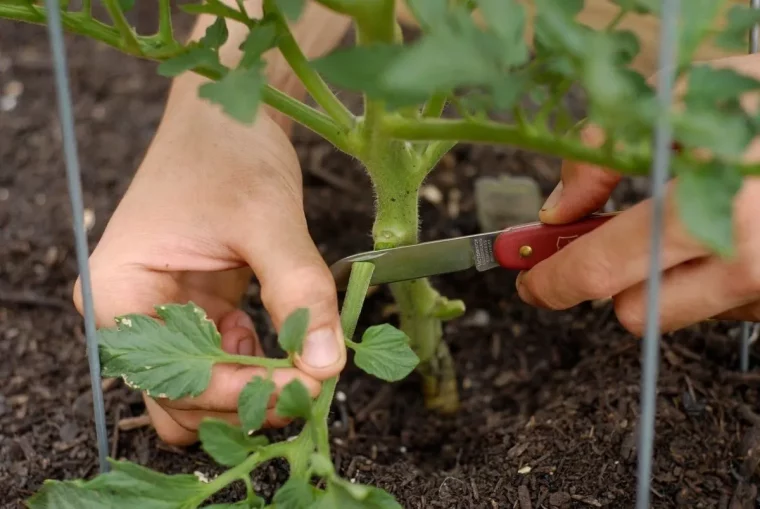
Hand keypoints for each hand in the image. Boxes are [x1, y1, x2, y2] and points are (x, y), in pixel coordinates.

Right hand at [72, 72, 345, 444]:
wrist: (226, 116)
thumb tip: (327, 366)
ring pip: (203, 389)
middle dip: (248, 397)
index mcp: (118, 292)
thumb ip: (298, 292)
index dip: (243, 391)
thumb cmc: (229, 152)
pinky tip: (289, 337)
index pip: (175, 377)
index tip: (309, 385)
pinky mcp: (195, 311)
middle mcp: (129, 315)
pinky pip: (223, 361)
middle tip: (313, 383)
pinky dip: (258, 363)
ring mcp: (161, 315)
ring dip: (253, 388)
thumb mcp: (267, 220)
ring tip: (306, 365)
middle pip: (181, 398)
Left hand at [515, 55, 759, 334]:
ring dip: (663, 279)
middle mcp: (746, 263)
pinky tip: (726, 235)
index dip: (554, 280)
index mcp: (710, 206)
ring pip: (678, 313)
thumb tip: (559, 209)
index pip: (602, 269)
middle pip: (633, 313)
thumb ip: (608, 154)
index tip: (531, 282)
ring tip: (686, 223)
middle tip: (601, 247)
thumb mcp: (689, 98)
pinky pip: (725, 307)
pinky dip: (709, 278)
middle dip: (608, 282)